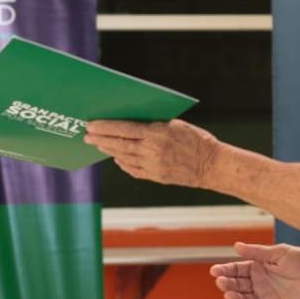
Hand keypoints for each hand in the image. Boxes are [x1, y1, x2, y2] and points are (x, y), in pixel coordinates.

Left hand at [84, 119, 220, 187]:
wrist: (212, 166)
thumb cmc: (197, 140)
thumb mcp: (176, 125)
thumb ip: (154, 125)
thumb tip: (132, 122)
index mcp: (157, 133)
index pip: (124, 129)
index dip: (105, 127)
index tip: (91, 125)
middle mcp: (152, 150)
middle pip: (119, 144)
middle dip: (101, 139)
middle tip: (86, 135)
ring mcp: (153, 166)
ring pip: (123, 157)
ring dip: (108, 151)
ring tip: (97, 145)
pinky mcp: (156, 177)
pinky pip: (133, 170)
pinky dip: (123, 164)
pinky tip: (116, 159)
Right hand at [209, 243, 299, 298]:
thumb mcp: (279, 252)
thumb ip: (258, 252)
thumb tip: (236, 246)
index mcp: (257, 266)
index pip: (236, 269)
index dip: (225, 270)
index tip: (215, 271)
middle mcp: (258, 281)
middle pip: (237, 284)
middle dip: (227, 283)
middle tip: (221, 282)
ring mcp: (265, 295)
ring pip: (244, 298)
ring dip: (234, 297)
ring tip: (230, 294)